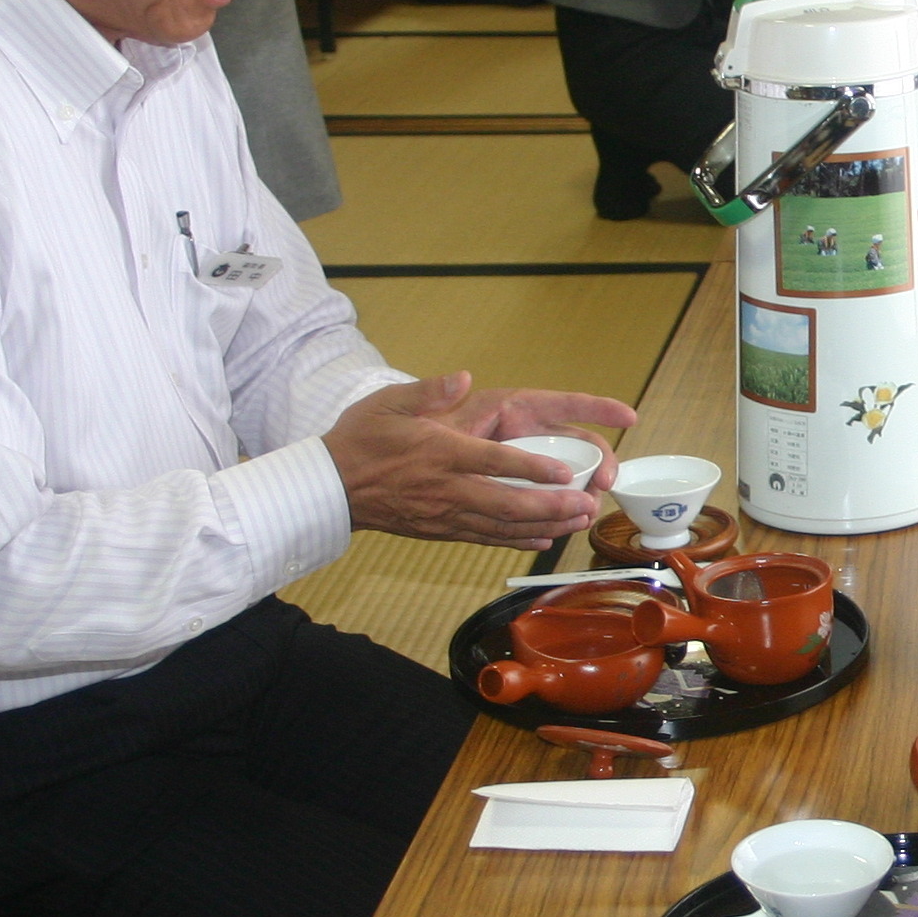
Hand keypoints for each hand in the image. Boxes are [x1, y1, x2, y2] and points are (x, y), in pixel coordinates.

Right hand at [323, 373, 629, 547]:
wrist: (330, 489)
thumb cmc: (361, 440)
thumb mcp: (388, 403)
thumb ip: (428, 390)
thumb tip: (462, 376)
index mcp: (439, 453)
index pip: (493, 462)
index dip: (531, 470)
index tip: (564, 474)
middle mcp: (447, 488)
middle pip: (507, 503)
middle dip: (551, 508)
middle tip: (587, 506)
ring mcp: (445, 514)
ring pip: (502, 526)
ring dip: (544, 526)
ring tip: (578, 523)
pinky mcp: (441, 531)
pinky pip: (486, 538)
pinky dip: (517, 540)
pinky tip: (544, 539)